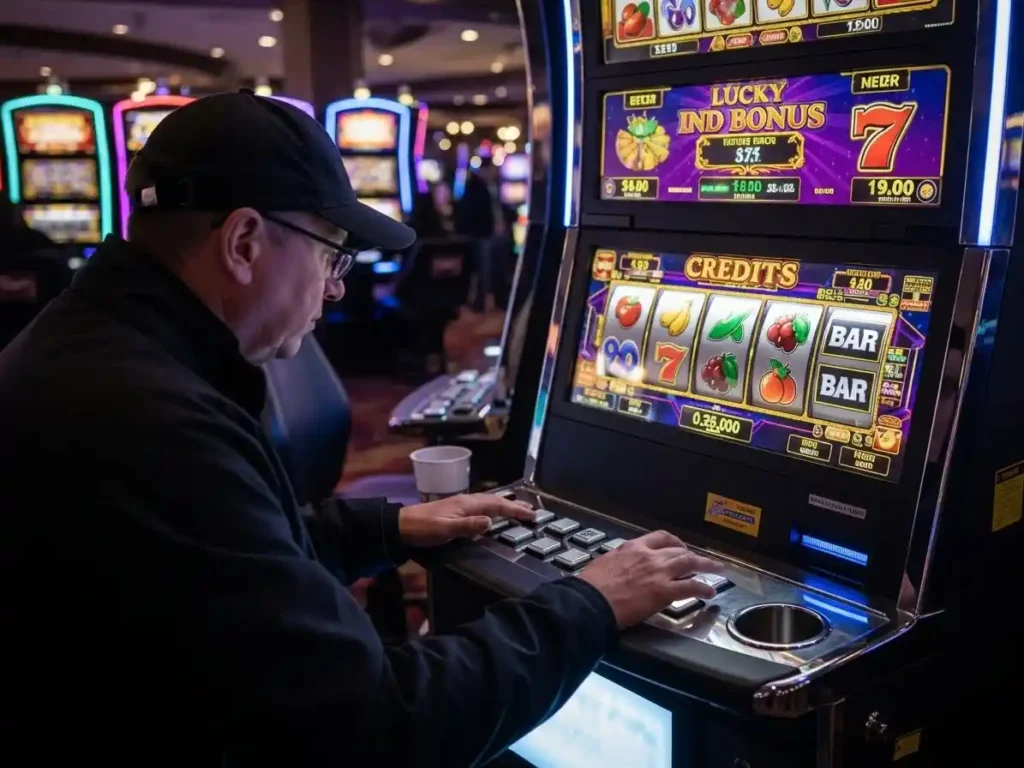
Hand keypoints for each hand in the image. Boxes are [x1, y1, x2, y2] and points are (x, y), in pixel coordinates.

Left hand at [399, 494, 535, 546]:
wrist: (401, 525)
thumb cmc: (423, 529)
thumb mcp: (445, 530)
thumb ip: (467, 526)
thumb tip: (490, 521)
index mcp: (467, 504)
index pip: (497, 505)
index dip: (515, 510)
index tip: (533, 515)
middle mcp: (467, 500)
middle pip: (496, 501)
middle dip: (514, 505)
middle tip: (532, 510)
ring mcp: (461, 504)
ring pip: (489, 502)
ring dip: (505, 505)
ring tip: (518, 509)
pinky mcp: (456, 509)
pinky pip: (481, 506)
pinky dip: (493, 508)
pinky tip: (492, 514)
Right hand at [577, 531, 724, 628]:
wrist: (591, 600)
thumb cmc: (592, 585)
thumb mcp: (606, 562)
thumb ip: (621, 560)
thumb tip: (624, 565)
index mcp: (634, 547)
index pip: (661, 537)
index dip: (675, 542)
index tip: (680, 547)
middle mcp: (650, 556)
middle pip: (679, 550)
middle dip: (693, 555)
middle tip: (702, 561)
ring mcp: (659, 573)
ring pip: (690, 563)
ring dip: (706, 566)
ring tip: (717, 569)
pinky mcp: (664, 592)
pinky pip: (690, 587)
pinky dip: (703, 588)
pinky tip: (710, 592)